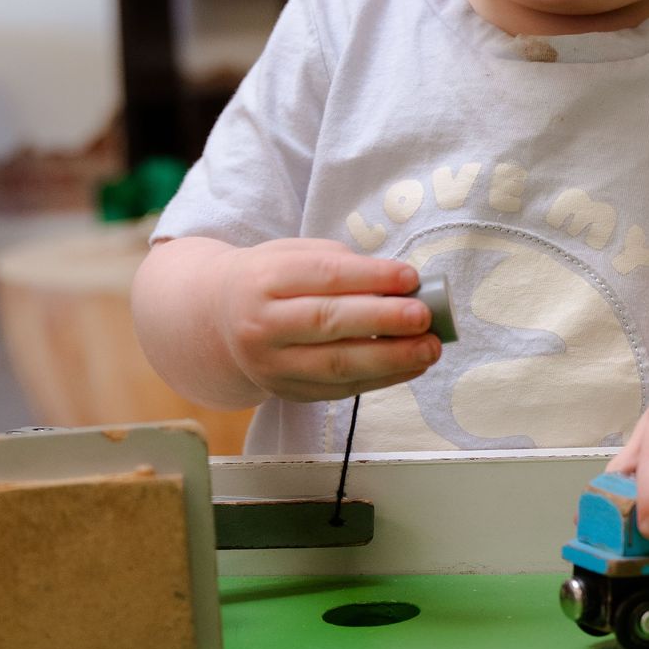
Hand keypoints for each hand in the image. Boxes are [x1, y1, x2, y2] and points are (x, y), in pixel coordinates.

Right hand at [218, 241, 440, 403]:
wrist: (218, 320)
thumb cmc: (270, 280)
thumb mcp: (294, 256)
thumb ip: (342, 266)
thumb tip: (401, 287)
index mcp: (264, 280)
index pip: (324, 276)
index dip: (371, 277)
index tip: (411, 278)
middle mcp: (262, 325)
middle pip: (328, 322)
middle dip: (383, 320)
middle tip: (424, 317)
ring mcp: (272, 365)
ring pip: (336, 365)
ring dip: (391, 358)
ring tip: (429, 348)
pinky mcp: (288, 392)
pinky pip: (341, 389)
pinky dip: (381, 378)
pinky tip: (411, 366)